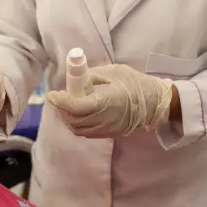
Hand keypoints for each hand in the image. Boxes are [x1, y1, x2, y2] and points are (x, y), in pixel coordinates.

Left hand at [46, 64, 172, 138]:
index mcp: (108, 100)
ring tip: (65, 104)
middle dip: (62, 109)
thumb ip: (92, 77)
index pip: (79, 106)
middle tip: (58, 97)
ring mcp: (108, 129)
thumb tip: (74, 81)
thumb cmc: (134, 83)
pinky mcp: (109, 134)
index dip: (62, 101)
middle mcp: (107, 118)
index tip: (52, 94)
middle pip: (75, 120)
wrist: (155, 103)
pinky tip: (76, 113)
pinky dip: (76, 123)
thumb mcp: (113, 72)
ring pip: (78, 129)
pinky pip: (86, 132)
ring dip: (67, 117)